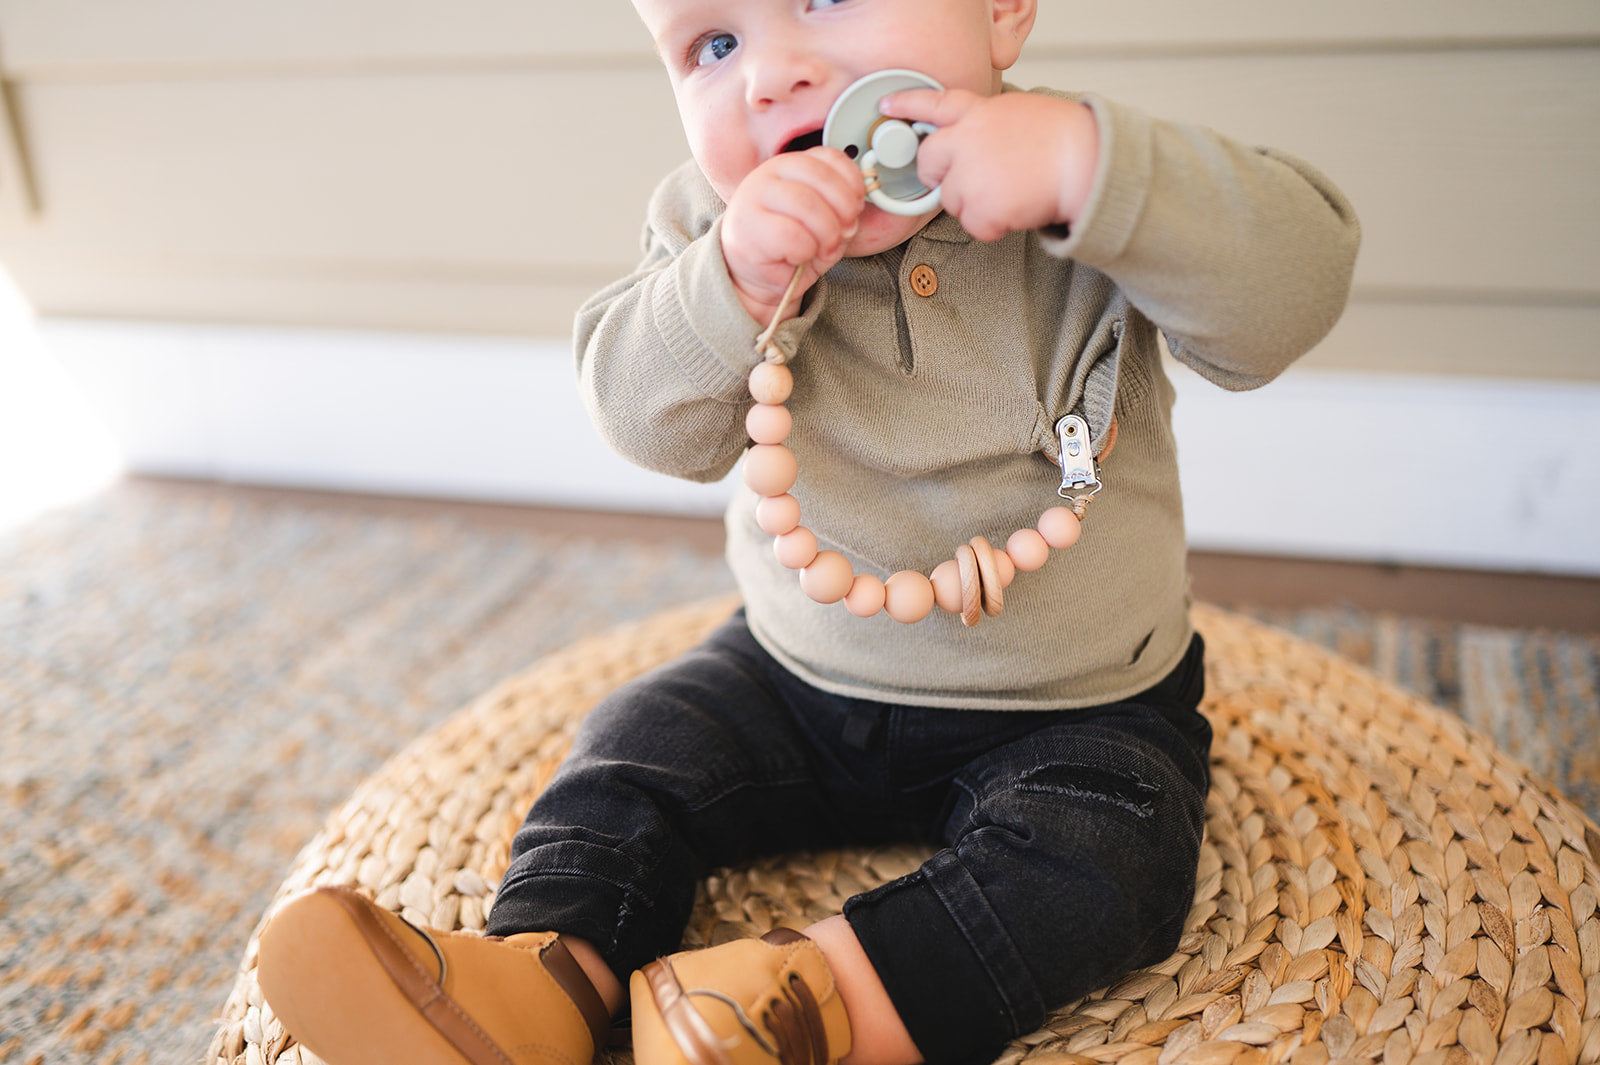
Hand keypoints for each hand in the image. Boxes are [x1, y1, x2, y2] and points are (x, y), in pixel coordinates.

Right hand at [720, 147, 865, 326]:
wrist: (755, 276)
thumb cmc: (791, 246)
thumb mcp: (825, 220)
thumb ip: (841, 206)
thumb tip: (855, 207)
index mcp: (791, 165)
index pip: (829, 157)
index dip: (852, 183)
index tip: (857, 207)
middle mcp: (769, 173)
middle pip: (822, 178)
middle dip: (844, 211)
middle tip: (845, 232)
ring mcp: (754, 196)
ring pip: (808, 205)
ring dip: (827, 234)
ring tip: (823, 249)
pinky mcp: (747, 227)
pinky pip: (792, 236)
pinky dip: (805, 252)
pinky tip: (798, 257)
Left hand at [880, 89, 1098, 242]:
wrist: (1085, 162)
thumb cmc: (1064, 138)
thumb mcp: (1019, 112)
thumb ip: (988, 124)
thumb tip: (974, 141)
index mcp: (979, 113)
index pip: (933, 104)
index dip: (907, 105)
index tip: (887, 105)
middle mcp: (966, 141)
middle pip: (928, 162)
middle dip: (941, 175)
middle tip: (972, 179)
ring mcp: (969, 175)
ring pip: (952, 200)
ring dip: (976, 203)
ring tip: (1012, 190)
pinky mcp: (979, 207)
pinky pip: (974, 226)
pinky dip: (994, 225)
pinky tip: (1016, 208)